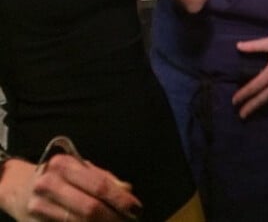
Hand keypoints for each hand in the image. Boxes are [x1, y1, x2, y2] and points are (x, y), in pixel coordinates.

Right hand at [4, 156, 141, 220]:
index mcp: (64, 165)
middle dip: (113, 217)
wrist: (18, 186)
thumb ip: (104, 178)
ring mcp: (39, 207)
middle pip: (89, 207)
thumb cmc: (58, 175)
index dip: (120, 199)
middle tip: (128, 221)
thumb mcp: (80, 168)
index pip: (99, 185)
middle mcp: (49, 184)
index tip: (135, 208)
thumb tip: (127, 190)